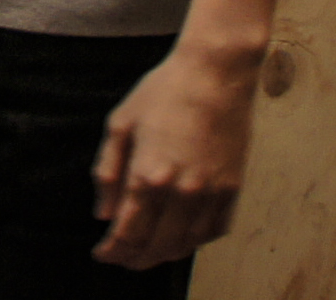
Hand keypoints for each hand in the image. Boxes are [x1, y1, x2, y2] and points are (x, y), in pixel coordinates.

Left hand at [92, 45, 256, 266]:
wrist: (216, 75)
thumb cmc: (162, 93)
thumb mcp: (120, 125)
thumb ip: (109, 173)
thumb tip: (104, 214)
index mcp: (148, 176)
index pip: (128, 232)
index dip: (113, 250)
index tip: (102, 254)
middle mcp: (182, 192)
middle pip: (157, 246)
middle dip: (135, 258)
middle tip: (121, 259)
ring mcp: (212, 192)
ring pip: (188, 243)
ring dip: (165, 254)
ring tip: (148, 254)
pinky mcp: (234, 187)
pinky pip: (215, 229)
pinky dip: (196, 240)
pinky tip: (182, 238)